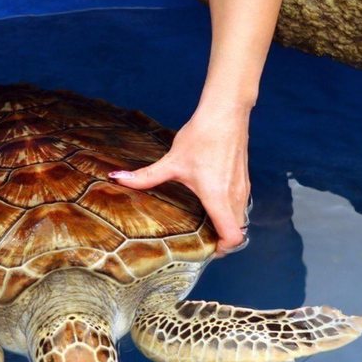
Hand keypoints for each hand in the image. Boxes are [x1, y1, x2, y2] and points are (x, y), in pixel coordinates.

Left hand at [109, 104, 250, 256]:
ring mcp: (243, 188)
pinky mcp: (244, 179)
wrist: (226, 112)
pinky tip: (212, 204)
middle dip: (222, 240)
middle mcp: (234, 196)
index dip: (223, 249)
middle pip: (238, 232)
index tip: (207, 249)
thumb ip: (146, 176)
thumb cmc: (202, 136)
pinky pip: (241, 205)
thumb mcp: (172, 161)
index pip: (232, 236)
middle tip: (202, 241)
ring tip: (206, 226)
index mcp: (217, 197)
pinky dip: (231, 212)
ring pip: (241, 218)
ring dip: (227, 226)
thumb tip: (117, 178)